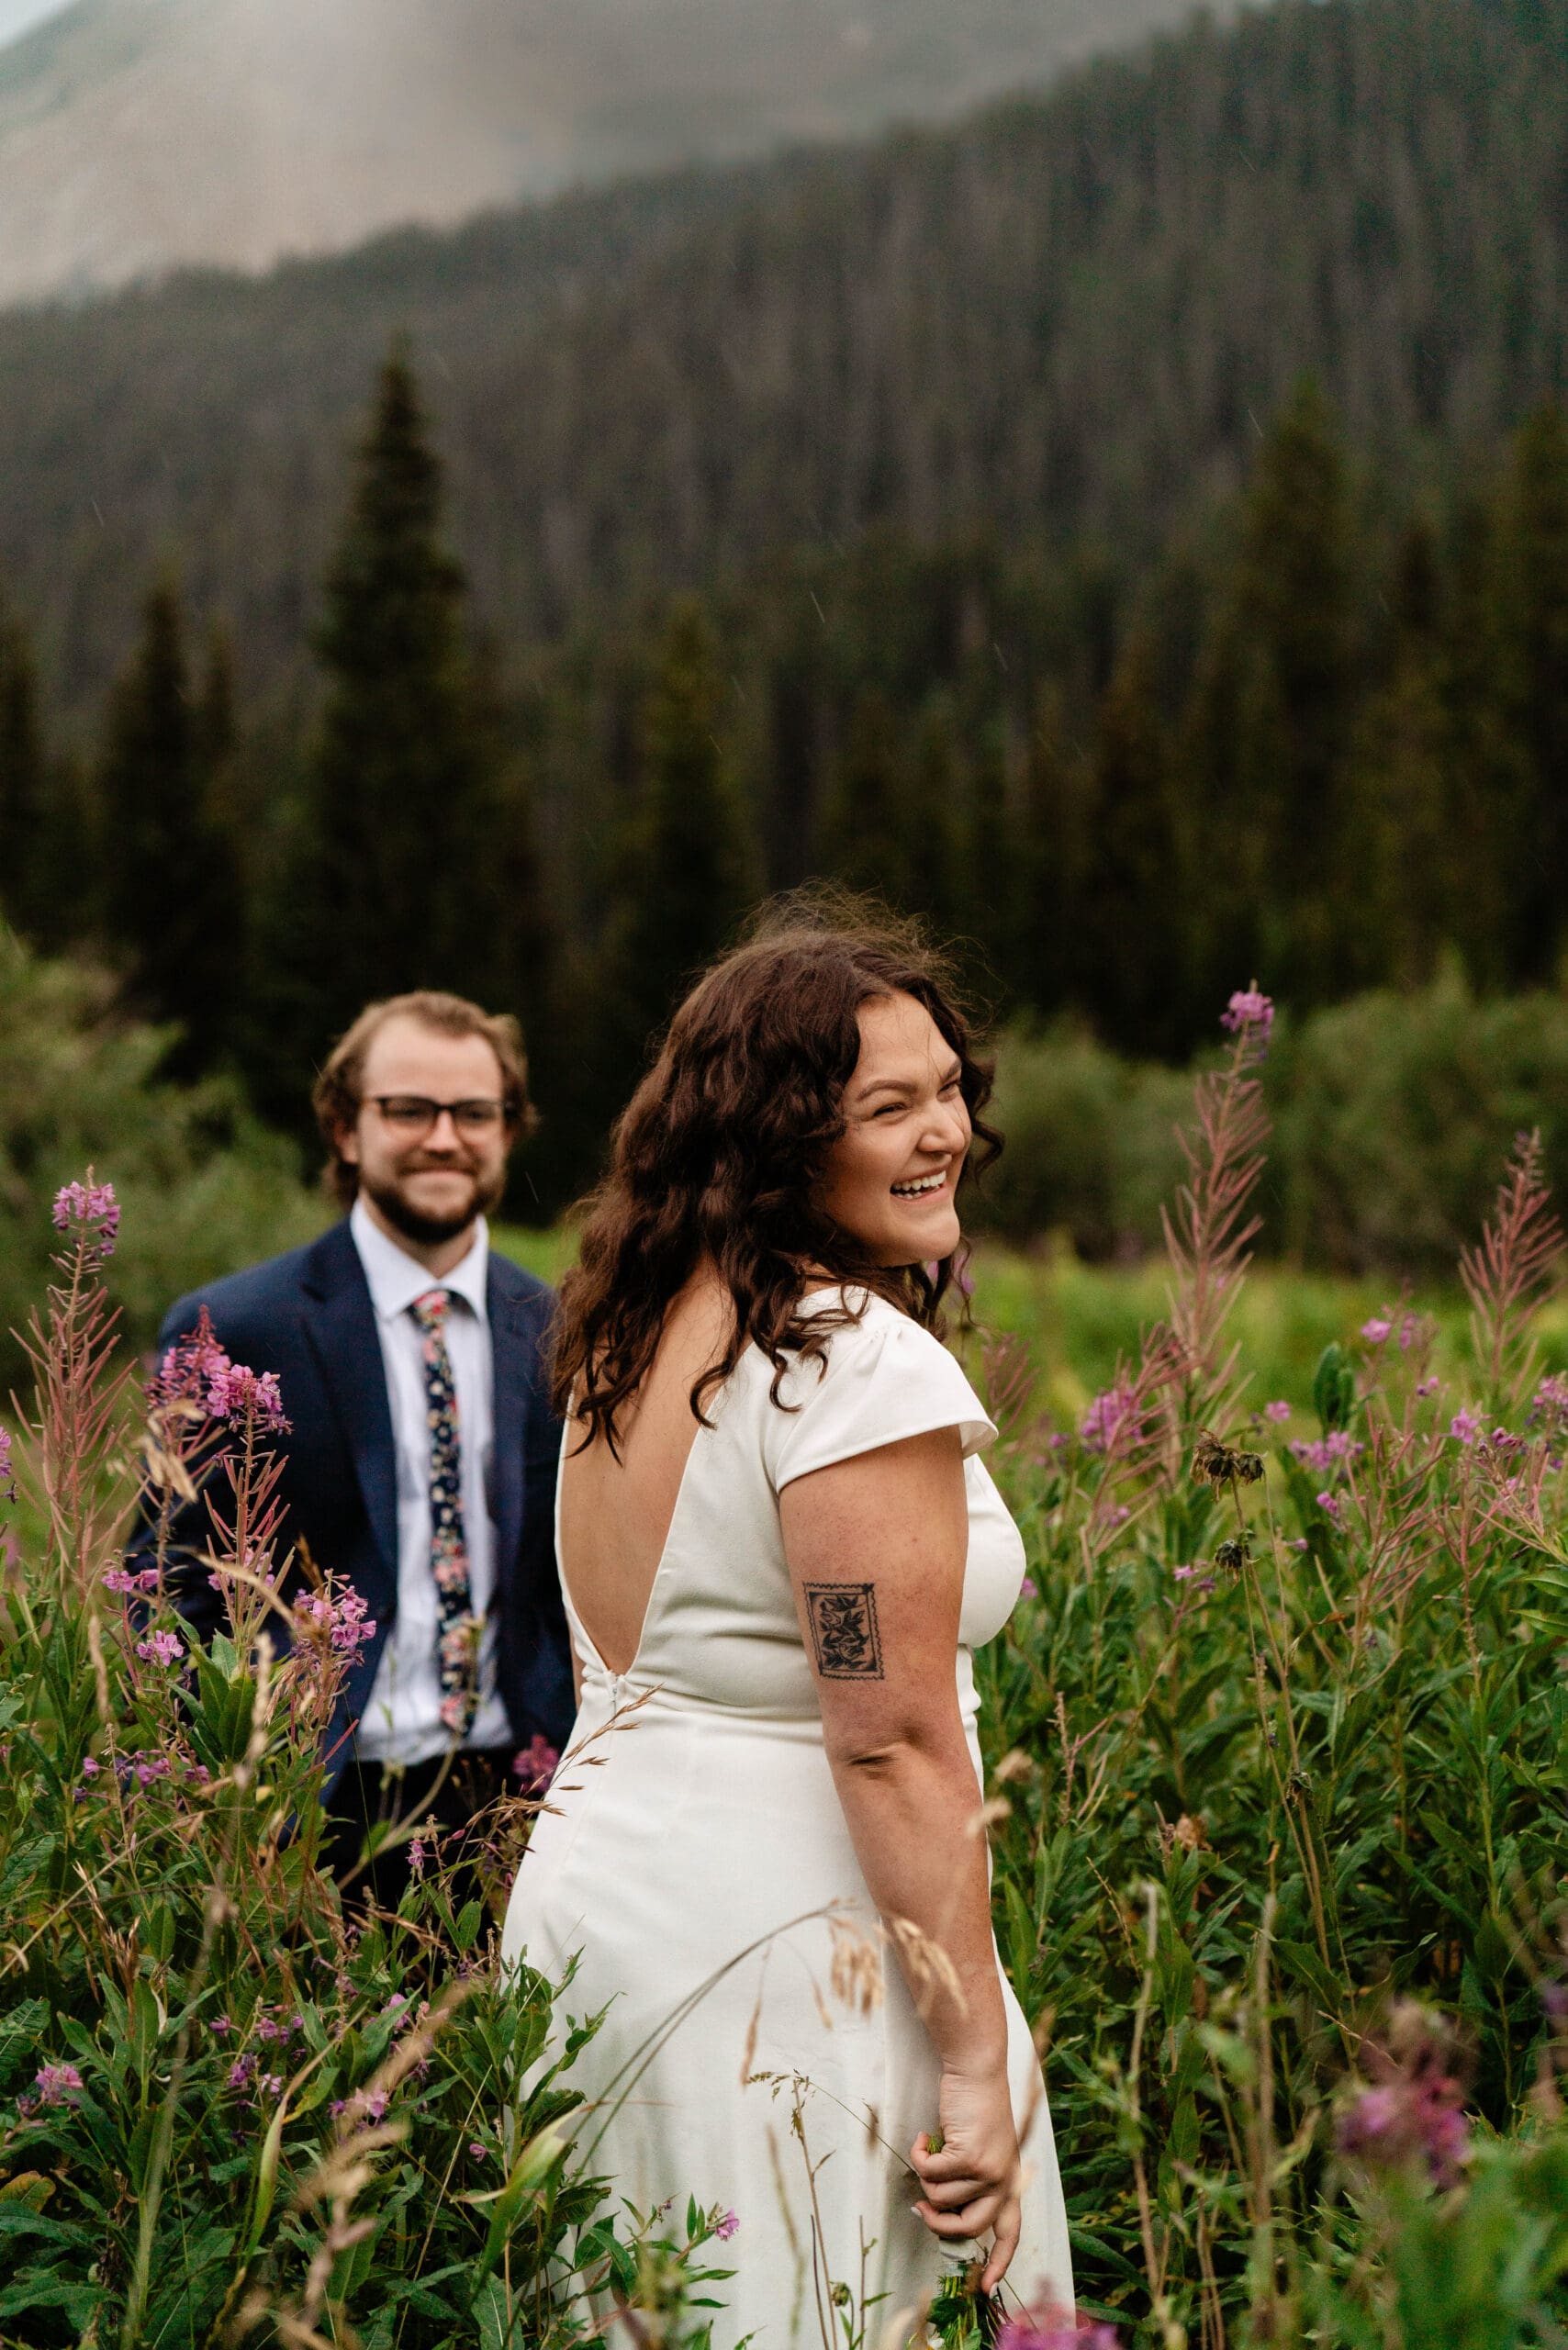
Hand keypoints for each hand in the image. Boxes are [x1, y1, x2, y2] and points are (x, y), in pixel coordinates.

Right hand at [908, 2062, 1021, 2291]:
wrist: (977, 2070)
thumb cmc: (975, 2107)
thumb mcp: (982, 2150)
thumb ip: (971, 2181)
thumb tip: (935, 2210)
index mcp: (1011, 2181)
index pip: (1009, 2232)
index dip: (998, 2262)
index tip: (986, 2288)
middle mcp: (1005, 2180)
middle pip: (968, 2228)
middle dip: (938, 2223)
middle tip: (921, 2207)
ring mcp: (989, 2170)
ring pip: (941, 2198)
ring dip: (925, 2178)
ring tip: (927, 2151)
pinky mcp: (969, 2156)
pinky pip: (929, 2173)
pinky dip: (918, 2156)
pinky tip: (923, 2137)